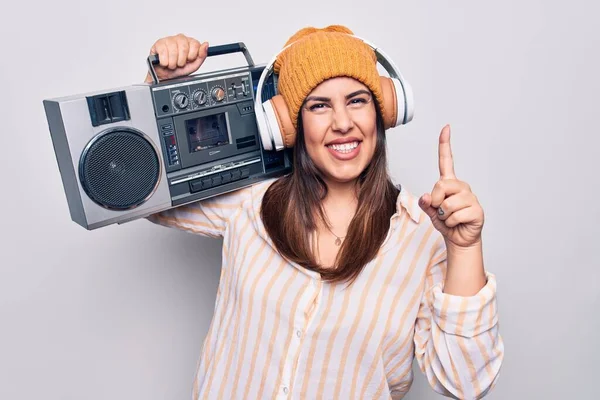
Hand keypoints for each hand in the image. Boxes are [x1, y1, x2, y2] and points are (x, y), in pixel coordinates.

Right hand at [144, 34, 208, 82]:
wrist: (165, 76)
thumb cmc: (179, 69)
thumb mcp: (193, 65)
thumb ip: (202, 56)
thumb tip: (206, 44)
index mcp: (190, 42)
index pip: (195, 44)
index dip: (192, 56)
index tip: (188, 60)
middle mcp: (180, 38)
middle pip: (184, 48)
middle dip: (182, 61)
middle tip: (179, 64)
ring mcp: (169, 39)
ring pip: (174, 51)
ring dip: (173, 63)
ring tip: (172, 64)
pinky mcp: (159, 43)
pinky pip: (164, 53)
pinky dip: (165, 62)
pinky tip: (165, 62)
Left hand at [418, 125, 483, 249]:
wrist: (459, 239)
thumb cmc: (446, 223)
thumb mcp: (431, 212)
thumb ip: (426, 204)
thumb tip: (427, 197)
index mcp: (449, 183)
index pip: (446, 161)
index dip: (445, 145)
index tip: (446, 128)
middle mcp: (461, 187)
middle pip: (442, 185)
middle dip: (435, 201)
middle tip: (440, 211)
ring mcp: (471, 198)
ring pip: (447, 204)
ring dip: (444, 215)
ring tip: (450, 218)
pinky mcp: (477, 210)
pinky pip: (455, 215)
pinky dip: (451, 223)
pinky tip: (458, 223)